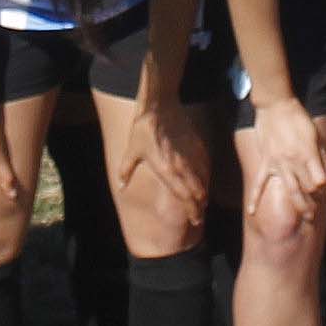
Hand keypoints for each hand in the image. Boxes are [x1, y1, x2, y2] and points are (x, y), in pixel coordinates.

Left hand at [116, 95, 207, 230]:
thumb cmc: (143, 129)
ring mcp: (191, 155)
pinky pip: (205, 165)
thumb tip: (120, 186)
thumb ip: (126, 171)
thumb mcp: (131, 151)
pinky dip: (206, 176)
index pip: (183, 196)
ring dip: (204, 193)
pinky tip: (204, 179)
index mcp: (166, 170)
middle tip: (199, 217)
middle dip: (200, 206)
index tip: (195, 220)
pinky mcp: (197, 145)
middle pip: (197, 192)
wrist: (160, 105)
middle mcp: (182, 166)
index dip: (191, 210)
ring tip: (203, 202)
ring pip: (203, 179)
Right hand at [245, 96, 325, 230]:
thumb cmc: (298, 119)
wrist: (275, 106)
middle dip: (313, 203)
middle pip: (306, 189)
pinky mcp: (266, 162)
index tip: (324, 189)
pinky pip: (259, 183)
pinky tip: (252, 212)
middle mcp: (294, 162)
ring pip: (290, 190)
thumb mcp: (315, 136)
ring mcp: (278, 163)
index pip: (319, 181)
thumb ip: (323, 158)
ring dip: (298, 205)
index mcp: (308, 154)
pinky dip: (254, 198)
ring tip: (306, 217)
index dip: (324, 188)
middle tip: (315, 213)